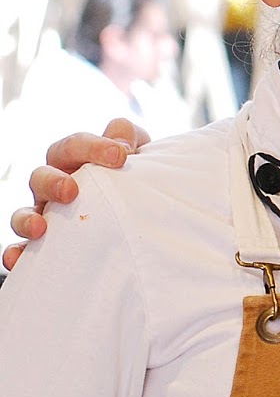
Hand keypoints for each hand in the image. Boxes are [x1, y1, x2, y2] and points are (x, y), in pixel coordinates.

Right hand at [3, 119, 148, 267]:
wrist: (146, 209)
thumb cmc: (134, 175)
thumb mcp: (137, 152)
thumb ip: (128, 137)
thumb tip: (120, 140)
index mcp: (74, 160)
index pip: (73, 147)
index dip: (93, 147)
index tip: (120, 156)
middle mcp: (54, 186)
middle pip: (40, 177)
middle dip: (52, 182)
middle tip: (70, 191)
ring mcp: (48, 215)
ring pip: (24, 213)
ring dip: (26, 219)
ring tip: (40, 228)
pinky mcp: (47, 244)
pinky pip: (23, 249)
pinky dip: (16, 253)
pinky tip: (16, 259)